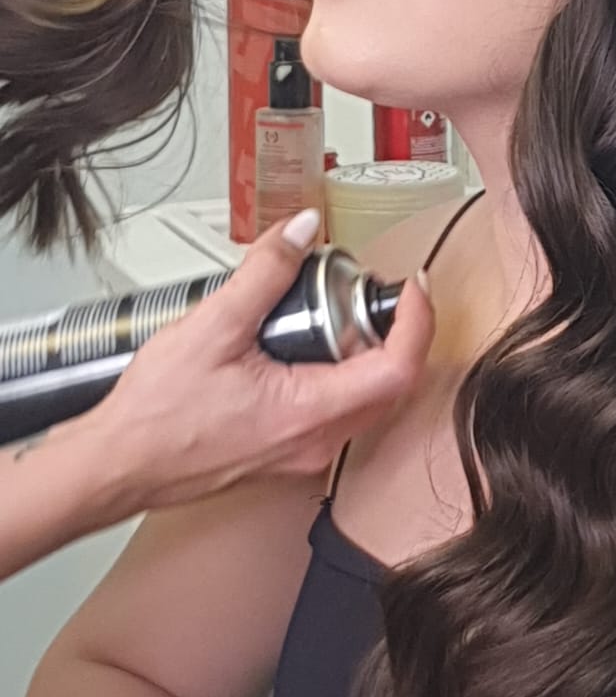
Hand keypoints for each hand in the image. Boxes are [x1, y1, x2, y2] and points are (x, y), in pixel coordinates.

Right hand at [79, 208, 433, 512]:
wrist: (117, 465)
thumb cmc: (155, 415)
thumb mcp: (212, 326)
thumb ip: (265, 273)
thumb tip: (303, 231)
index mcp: (309, 414)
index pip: (398, 369)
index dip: (417, 321)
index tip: (411, 287)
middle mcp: (317, 443)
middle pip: (392, 385)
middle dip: (395, 333)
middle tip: (373, 293)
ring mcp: (306, 454)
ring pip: (368, 402)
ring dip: (367, 355)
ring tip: (336, 312)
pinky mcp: (290, 455)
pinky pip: (338, 414)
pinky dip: (339, 376)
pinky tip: (305, 348)